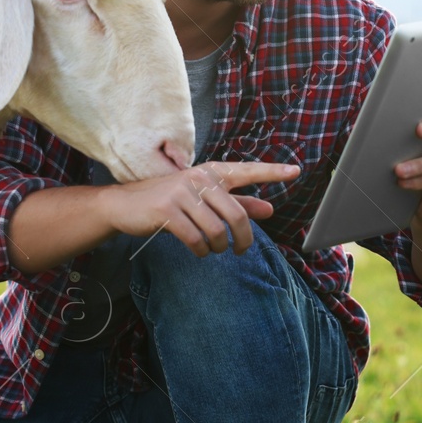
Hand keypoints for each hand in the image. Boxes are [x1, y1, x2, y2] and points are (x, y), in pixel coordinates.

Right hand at [101, 161, 300, 257]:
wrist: (124, 205)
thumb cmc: (169, 202)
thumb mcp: (204, 199)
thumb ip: (237, 203)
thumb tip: (270, 208)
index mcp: (211, 173)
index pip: (246, 171)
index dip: (272, 172)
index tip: (297, 171)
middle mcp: (199, 178)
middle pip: (236, 215)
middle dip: (243, 239)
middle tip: (240, 250)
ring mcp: (182, 193)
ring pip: (216, 230)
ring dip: (218, 247)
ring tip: (213, 249)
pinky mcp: (167, 210)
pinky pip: (196, 239)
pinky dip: (201, 250)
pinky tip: (198, 249)